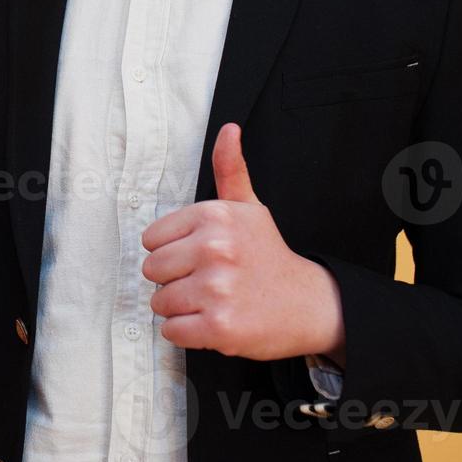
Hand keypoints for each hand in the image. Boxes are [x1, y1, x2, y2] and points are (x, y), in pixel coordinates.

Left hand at [141, 123, 345, 362]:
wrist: (310, 304)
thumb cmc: (268, 255)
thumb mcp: (249, 208)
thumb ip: (230, 169)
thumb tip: (229, 129)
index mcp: (214, 215)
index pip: (151, 239)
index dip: (172, 251)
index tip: (200, 256)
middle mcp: (214, 248)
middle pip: (151, 270)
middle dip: (173, 280)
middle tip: (206, 281)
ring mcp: (216, 289)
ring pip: (159, 301)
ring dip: (180, 307)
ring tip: (211, 301)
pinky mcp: (219, 327)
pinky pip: (172, 331)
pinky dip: (186, 332)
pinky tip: (212, 322)